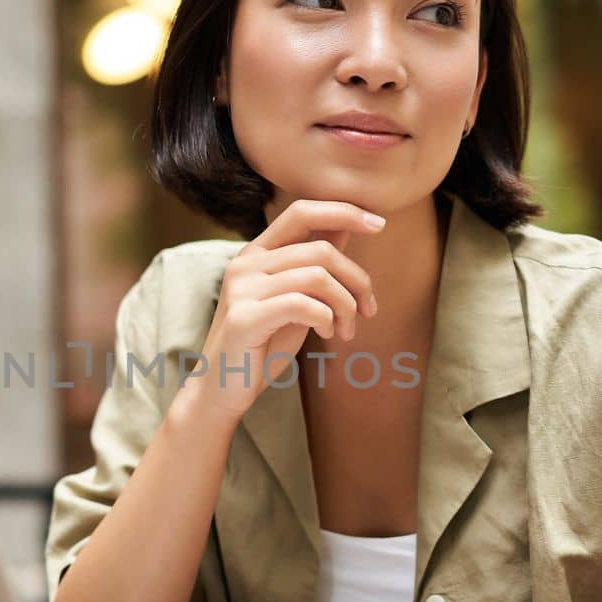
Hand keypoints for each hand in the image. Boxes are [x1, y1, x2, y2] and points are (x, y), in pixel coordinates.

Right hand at [181, 200, 382, 424]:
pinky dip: (326, 318)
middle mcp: (246, 263)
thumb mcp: (294, 298)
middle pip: (321, 249)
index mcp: (256, 253)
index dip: (344, 211)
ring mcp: (242, 289)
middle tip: (368, 310)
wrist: (222, 390)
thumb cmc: (262, 346)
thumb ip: (313, 264)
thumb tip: (346, 226)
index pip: (302, 211)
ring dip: (346, 305)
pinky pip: (303, 304)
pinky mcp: (245, 317)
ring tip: (347, 330)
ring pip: (318, 277)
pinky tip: (327, 333)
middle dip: (357, 279)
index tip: (379, 224)